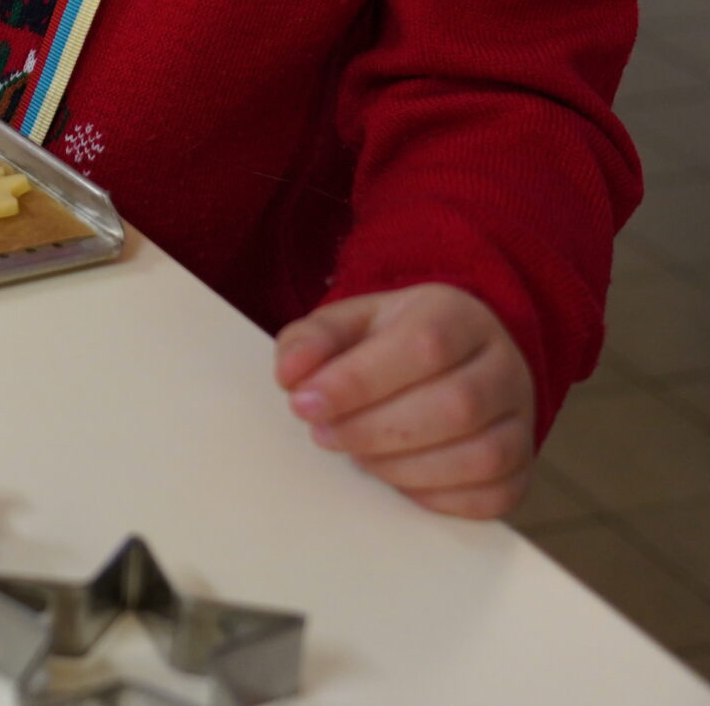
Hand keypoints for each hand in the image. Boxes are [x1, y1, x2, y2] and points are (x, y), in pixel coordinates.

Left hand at [273, 282, 535, 518]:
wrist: (453, 359)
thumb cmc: (390, 343)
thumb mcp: (347, 324)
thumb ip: (311, 341)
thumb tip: (291, 375)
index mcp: (457, 315)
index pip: (422, 346)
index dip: (359, 381)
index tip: (305, 402)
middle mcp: (503, 366)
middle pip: (456, 406)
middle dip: (375, 429)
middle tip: (324, 434)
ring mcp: (521, 420)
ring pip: (480, 457)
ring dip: (403, 467)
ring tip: (358, 455)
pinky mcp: (522, 468)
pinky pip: (493, 498)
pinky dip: (436, 497)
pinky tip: (397, 479)